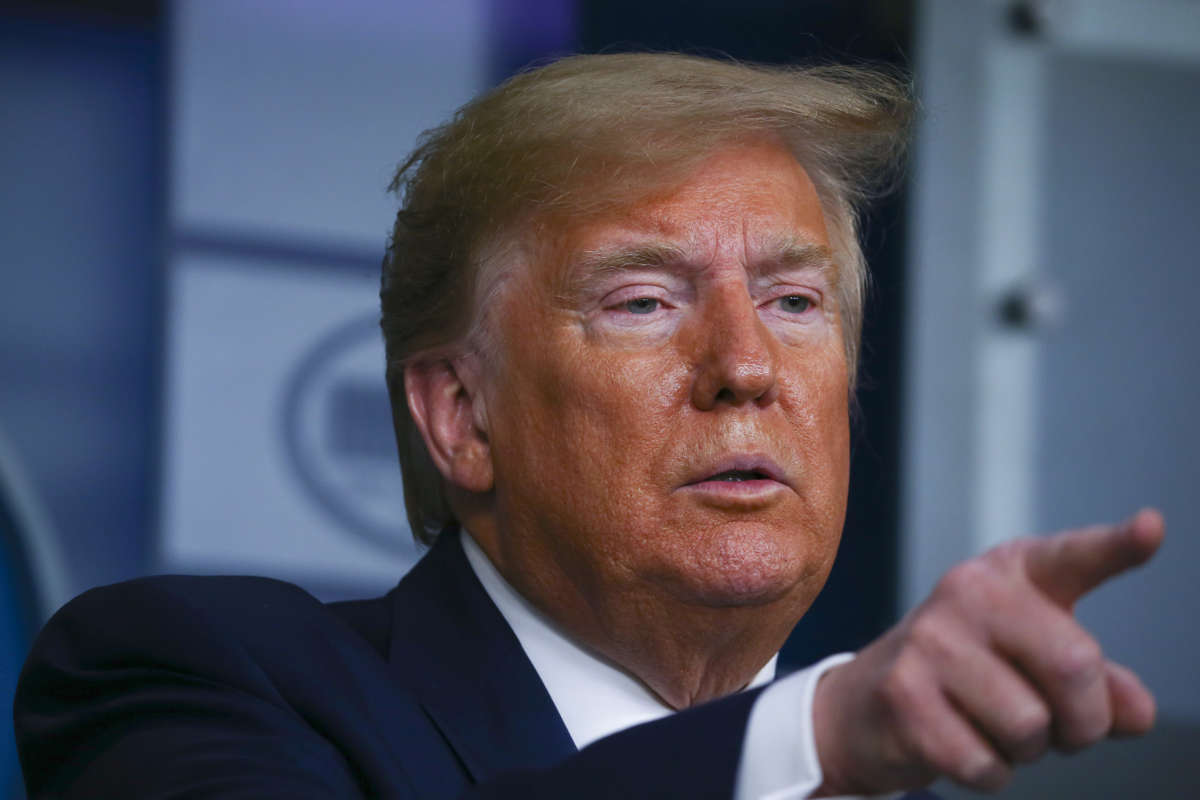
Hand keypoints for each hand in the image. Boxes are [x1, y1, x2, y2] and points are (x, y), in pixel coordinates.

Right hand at [811, 509, 1164, 794]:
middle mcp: (969, 592)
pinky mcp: (902, 693)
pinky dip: (988, 773)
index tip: (1151, 528)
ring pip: (1030, 725)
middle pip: (1075, 666)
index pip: (1072, 558)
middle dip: (1084, 722)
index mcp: (1012, 574)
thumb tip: (1136, 712)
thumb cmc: (971, 679)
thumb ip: (1099, 683)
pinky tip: (960, 744)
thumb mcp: (1038, 667)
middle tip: (1058, 729)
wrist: (866, 704)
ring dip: (1028, 751)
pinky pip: (986, 764)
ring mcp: (929, 640)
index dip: (1117, 546)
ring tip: (993, 728)